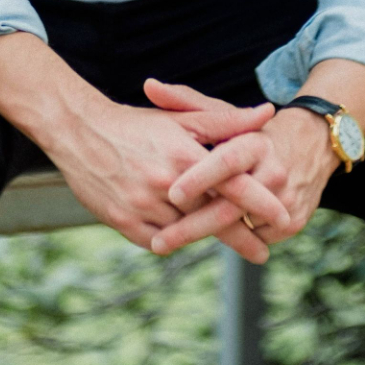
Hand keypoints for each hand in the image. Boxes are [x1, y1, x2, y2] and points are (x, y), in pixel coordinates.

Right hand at [44, 91, 276, 259]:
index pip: (232, 186)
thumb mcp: (182, 119)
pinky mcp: (123, 223)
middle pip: (213, 218)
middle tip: (262, 250)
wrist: (81, 132)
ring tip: (223, 238)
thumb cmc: (137, 124)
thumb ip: (226, 121)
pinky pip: (158, 241)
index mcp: (184, 156)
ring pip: (186, 233)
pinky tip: (182, 234)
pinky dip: (172, 239)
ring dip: (204, 235)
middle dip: (240, 235)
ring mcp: (143, 206)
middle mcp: (166, 185)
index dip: (260, 203)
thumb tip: (266, 114)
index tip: (282, 216)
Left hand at [145, 80, 338, 259]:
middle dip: (192, 228)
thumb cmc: (251, 131)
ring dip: (207, 235)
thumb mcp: (225, 113)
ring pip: (240, 228)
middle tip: (159, 242)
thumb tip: (148, 85)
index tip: (172, 193)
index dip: (199, 179)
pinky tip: (213, 233)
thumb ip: (185, 101)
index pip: (226, 162)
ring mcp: (287, 199)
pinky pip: (256, 239)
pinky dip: (234, 239)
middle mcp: (274, 171)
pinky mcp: (295, 221)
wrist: (313, 143)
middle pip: (230, 206)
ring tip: (170, 239)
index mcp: (255, 143)